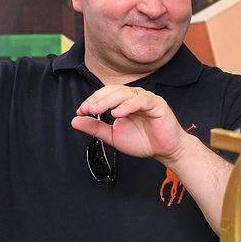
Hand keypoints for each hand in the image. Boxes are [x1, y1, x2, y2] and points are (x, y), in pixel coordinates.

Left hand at [72, 85, 186, 164]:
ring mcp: (146, 99)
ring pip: (124, 93)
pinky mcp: (157, 104)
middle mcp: (134, 97)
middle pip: (113, 91)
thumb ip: (95, 127)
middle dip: (98, 99)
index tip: (81, 111)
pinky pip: (140, 101)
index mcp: (124, 102)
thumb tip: (75, 121)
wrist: (165, 151)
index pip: (105, 94)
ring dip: (109, 100)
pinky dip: (127, 106)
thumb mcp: (113, 136)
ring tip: (98, 109)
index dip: (92, 100)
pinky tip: (117, 113)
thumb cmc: (144, 142)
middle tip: (87, 109)